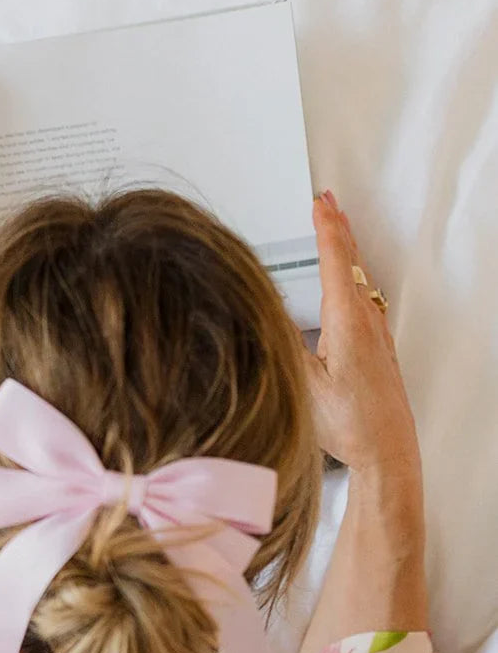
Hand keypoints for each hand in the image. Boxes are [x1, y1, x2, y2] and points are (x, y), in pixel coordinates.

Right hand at [303, 192, 420, 477]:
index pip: (336, 259)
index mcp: (347, 319)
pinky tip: (348, 290)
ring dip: (347, 254)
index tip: (318, 202)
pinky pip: (365, 301)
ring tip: (338, 234)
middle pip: (353, 263)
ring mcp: (376, 335)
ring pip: (361, 280)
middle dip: (339, 229)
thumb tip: (266, 311)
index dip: (325, 228)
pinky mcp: (378, 350)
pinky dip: (353, 281)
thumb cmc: (351, 422)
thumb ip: (284, 342)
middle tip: (328, 203)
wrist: (386, 450)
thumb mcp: (302, 382)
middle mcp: (367, 320)